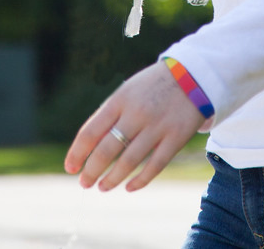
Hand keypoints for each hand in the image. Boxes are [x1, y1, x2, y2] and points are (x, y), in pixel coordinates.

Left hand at [64, 61, 205, 191]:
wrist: (193, 75)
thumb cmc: (152, 87)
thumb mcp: (127, 92)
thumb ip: (109, 115)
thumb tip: (87, 147)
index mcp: (120, 100)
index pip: (90, 132)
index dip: (77, 153)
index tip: (70, 168)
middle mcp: (137, 113)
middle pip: (106, 150)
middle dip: (91, 171)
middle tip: (84, 183)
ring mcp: (157, 126)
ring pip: (129, 162)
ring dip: (112, 179)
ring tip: (102, 187)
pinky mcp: (176, 137)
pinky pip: (155, 165)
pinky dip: (140, 181)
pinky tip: (129, 188)